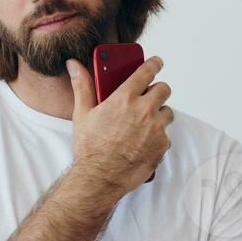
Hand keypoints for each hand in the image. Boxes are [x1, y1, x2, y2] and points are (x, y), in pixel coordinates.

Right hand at [66, 55, 172, 197]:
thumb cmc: (90, 148)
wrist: (100, 178)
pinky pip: (166, 134)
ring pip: (167, 112)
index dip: (154, 64)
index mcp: (125, 98)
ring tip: (143, 123)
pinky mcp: (162, 145)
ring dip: (158, 114)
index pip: (147, 71)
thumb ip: (82, 85)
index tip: (156, 62)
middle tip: (147, 97)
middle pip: (163, 89)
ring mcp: (156, 129)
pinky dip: (157, 136)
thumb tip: (74, 65)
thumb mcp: (82, 114)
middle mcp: (144, 110)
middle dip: (156, 91)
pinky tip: (142, 141)